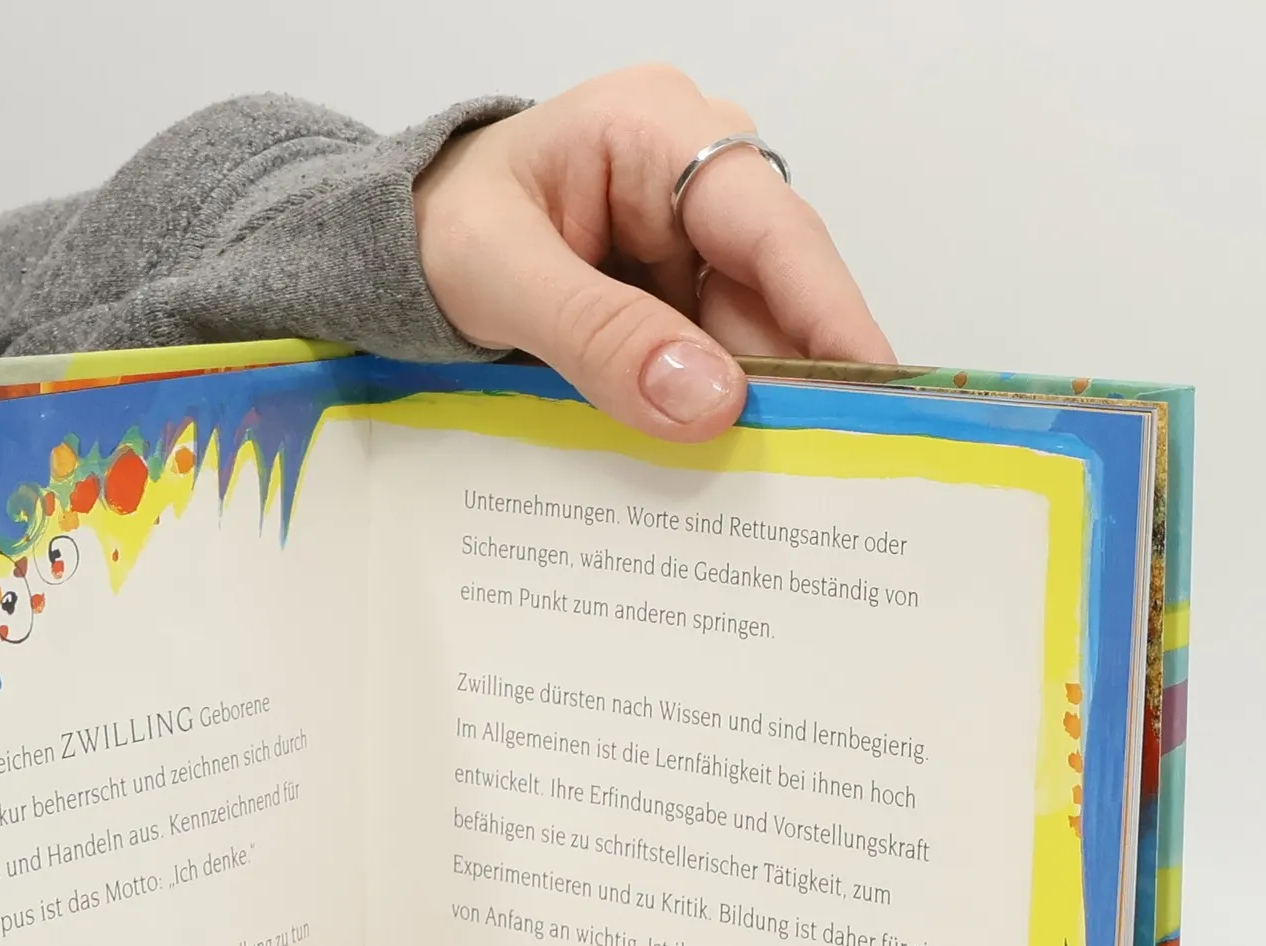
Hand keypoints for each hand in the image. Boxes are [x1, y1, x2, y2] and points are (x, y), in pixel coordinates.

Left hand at [415, 65, 892, 440]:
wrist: (389, 242)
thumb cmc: (432, 229)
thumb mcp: (497, 276)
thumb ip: (598, 335)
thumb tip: (709, 402)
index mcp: (657, 129)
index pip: (773, 228)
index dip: (831, 314)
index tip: (876, 392)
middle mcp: (694, 175)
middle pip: (774, 292)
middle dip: (794, 385)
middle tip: (828, 477)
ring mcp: (688, 239)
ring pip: (747, 337)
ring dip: (751, 414)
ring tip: (778, 496)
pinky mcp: (673, 294)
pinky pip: (708, 360)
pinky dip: (709, 415)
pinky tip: (722, 473)